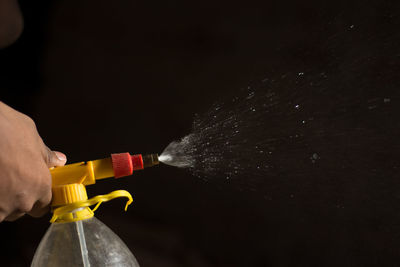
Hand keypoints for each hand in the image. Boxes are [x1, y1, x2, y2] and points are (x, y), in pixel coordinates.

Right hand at [0, 102, 66, 221]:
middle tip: (9, 178)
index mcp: (40, 185)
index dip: (38, 196)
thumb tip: (59, 161)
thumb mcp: (31, 136)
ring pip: (2, 212)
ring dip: (0, 200)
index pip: (44, 204)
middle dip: (16, 196)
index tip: (31, 187)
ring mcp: (0, 208)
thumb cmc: (4, 128)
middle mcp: (22, 201)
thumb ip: (45, 155)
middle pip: (21, 209)